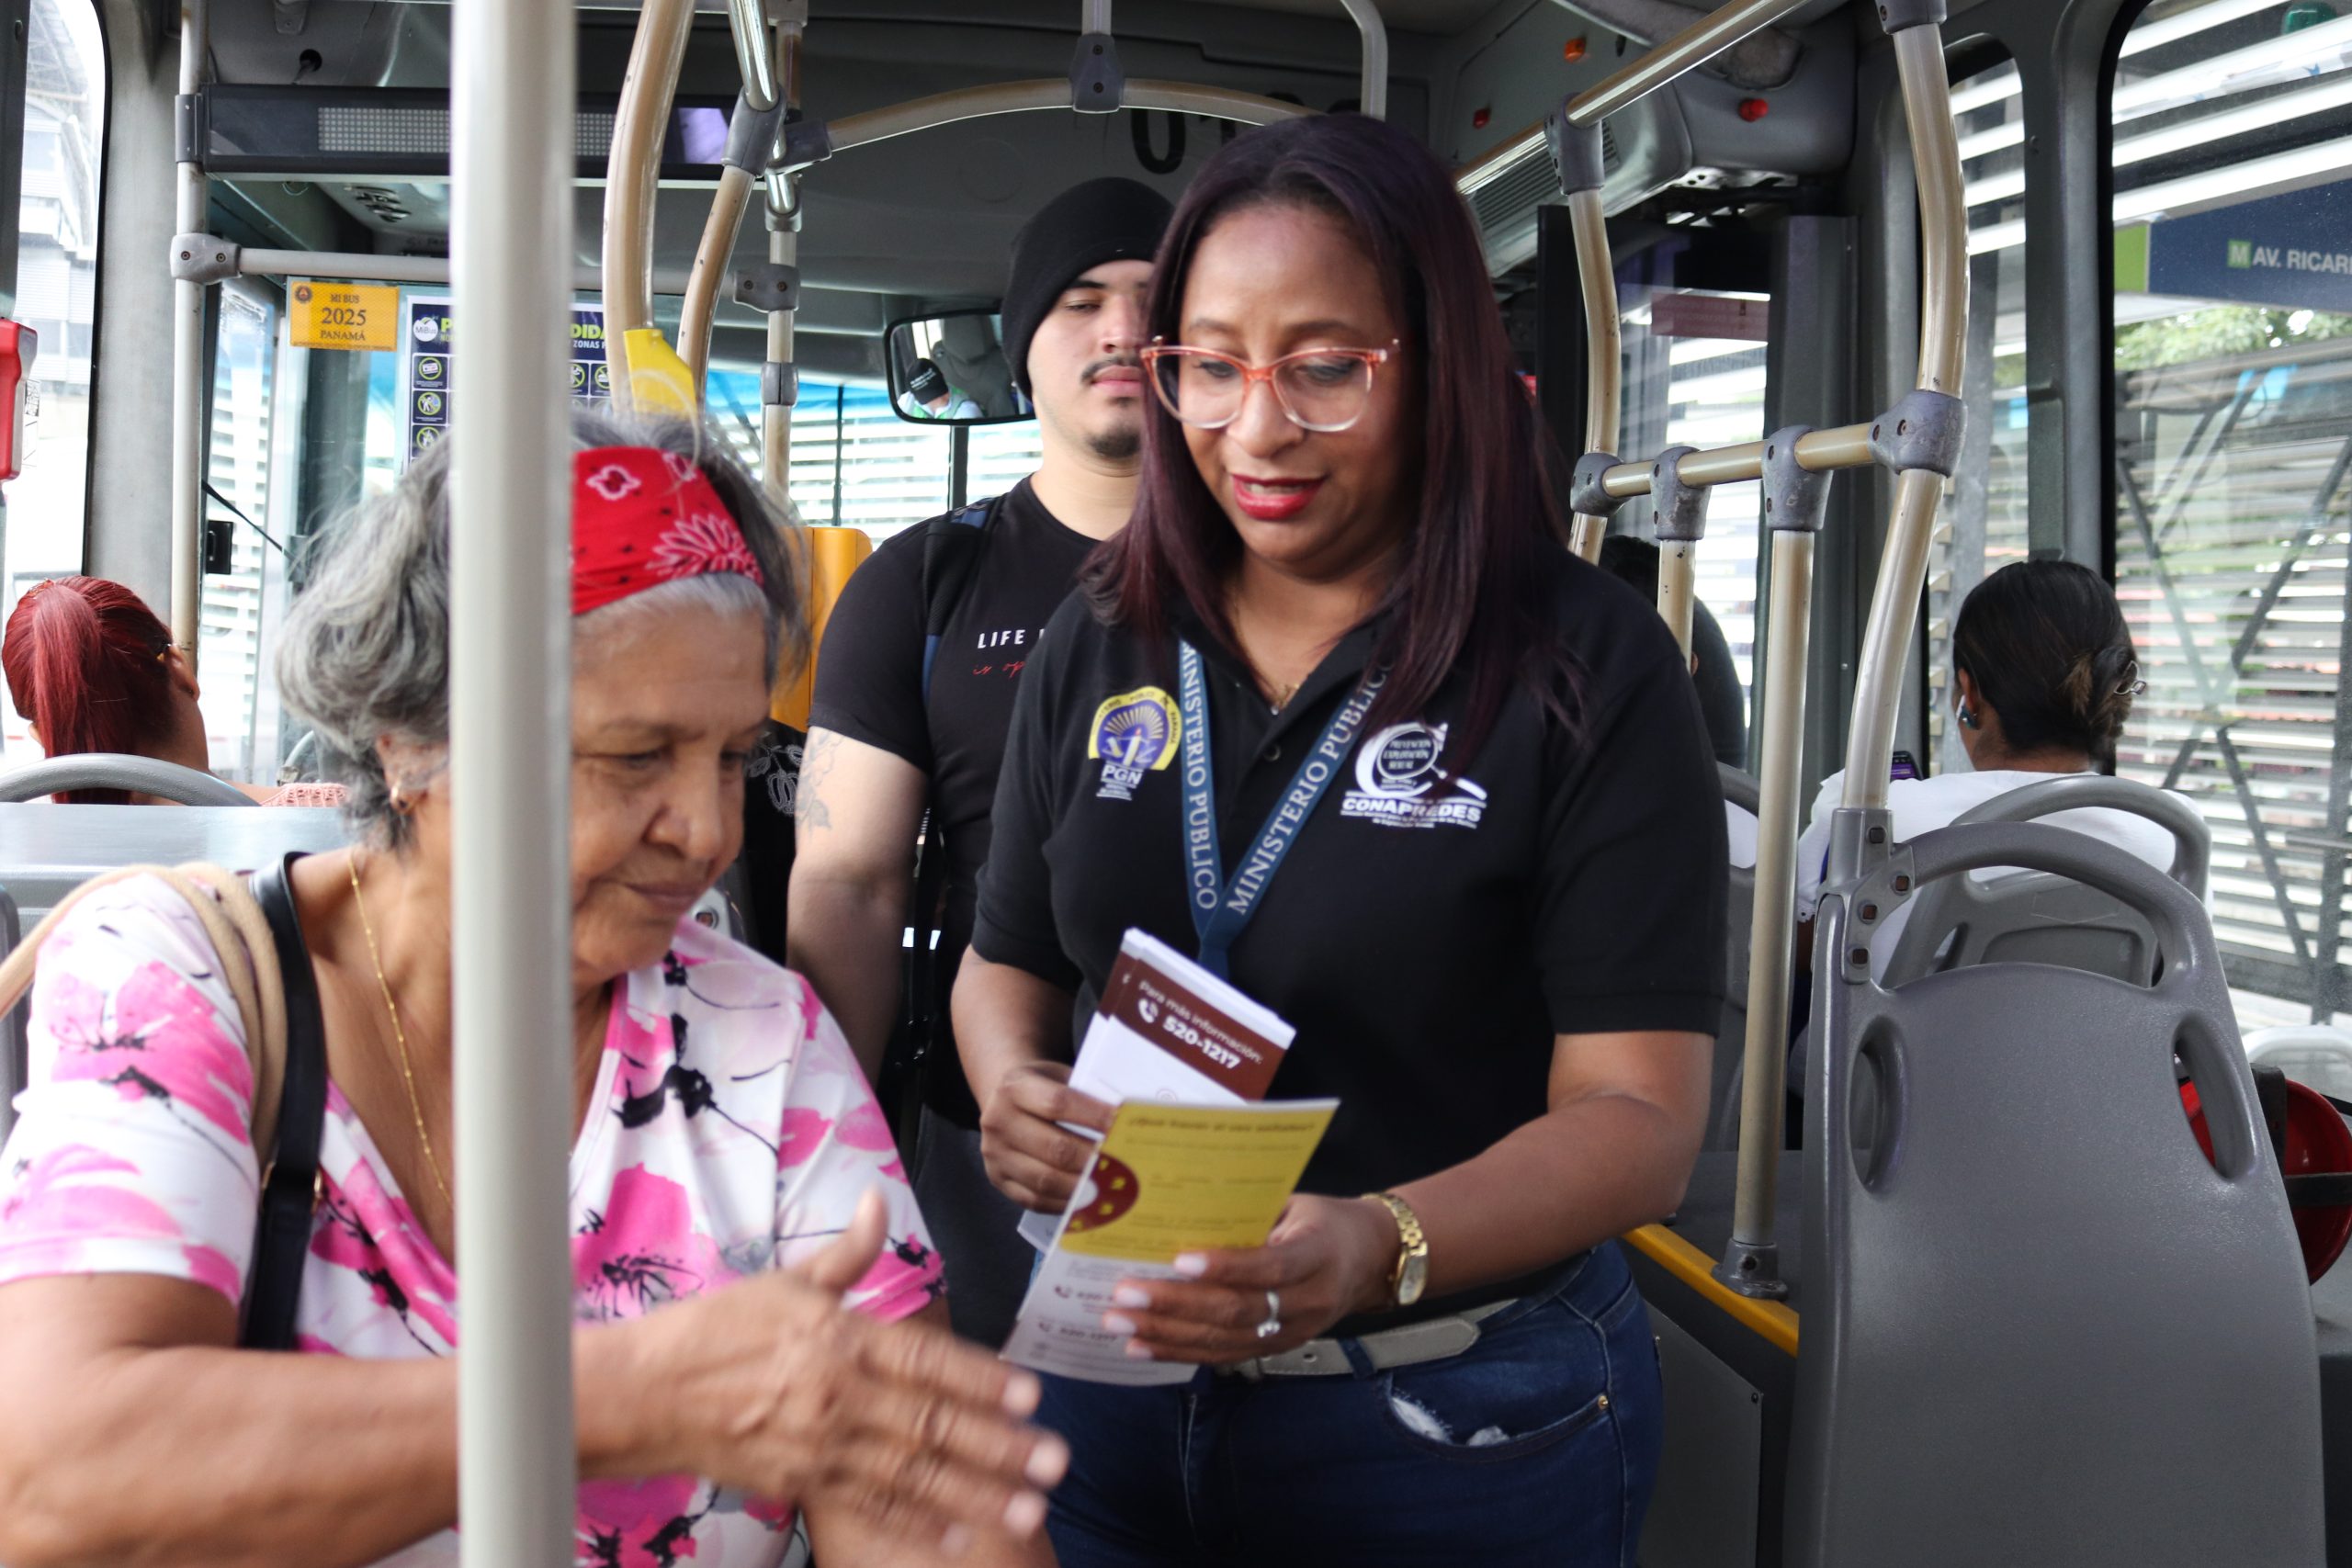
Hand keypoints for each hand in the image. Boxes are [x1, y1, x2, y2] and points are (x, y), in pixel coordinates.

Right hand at [632, 1191, 1067, 1549]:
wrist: (645, 1394)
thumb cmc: (717, 1331)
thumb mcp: (785, 1282)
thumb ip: (847, 1253)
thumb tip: (878, 1197)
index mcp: (841, 1339)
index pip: (926, 1359)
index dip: (981, 1379)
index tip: (1031, 1395)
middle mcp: (839, 1396)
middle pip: (931, 1425)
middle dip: (998, 1446)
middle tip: (1055, 1461)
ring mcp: (821, 1446)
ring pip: (912, 1474)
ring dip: (975, 1492)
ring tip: (1027, 1507)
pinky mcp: (803, 1484)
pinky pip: (871, 1506)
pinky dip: (917, 1523)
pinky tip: (961, 1532)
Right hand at [977, 1061, 1113, 1213]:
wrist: (1001, 1098)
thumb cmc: (1042, 1087)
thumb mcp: (1058, 1077)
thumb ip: (1085, 1096)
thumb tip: (1128, 1123)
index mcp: (1015, 1088)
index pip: (1058, 1103)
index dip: (1093, 1116)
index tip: (1122, 1126)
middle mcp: (999, 1121)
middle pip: (1054, 1147)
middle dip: (1093, 1160)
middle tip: (1124, 1166)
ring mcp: (995, 1155)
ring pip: (1044, 1179)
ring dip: (1082, 1187)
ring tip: (1110, 1187)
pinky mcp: (998, 1180)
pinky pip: (1034, 1200)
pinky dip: (1065, 1203)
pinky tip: (1088, 1200)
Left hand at [1100, 1194, 1400, 1365]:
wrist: (1368, 1259)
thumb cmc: (1320, 1221)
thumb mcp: (1294, 1204)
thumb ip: (1247, 1214)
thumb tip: (1177, 1214)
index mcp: (1317, 1253)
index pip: (1269, 1265)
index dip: (1225, 1266)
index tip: (1178, 1260)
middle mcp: (1308, 1301)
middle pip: (1237, 1311)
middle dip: (1175, 1305)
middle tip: (1124, 1294)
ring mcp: (1293, 1332)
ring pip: (1224, 1340)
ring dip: (1167, 1334)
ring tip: (1120, 1323)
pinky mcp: (1276, 1350)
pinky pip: (1223, 1355)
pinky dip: (1179, 1352)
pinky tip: (1142, 1347)